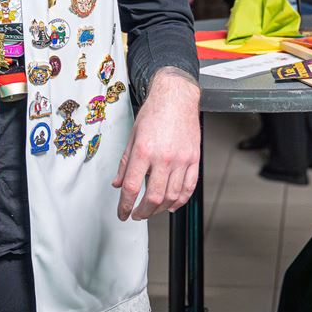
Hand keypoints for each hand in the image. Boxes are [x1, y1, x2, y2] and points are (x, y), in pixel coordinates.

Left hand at [113, 68, 199, 220]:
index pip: (132, 187)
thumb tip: (118, 182)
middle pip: (153, 197)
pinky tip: (172, 204)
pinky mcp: (194, 159)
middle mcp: (164, 157)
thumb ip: (125, 162)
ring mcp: (181, 160)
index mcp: (144, 151)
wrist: (176, 97)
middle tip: (137, 214)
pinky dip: (180, 200)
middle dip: (143, 212)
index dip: (125, 205)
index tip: (123, 212)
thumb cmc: (154, 112)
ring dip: (160, 209)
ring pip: (172, 196)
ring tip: (152, 210)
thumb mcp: (133, 136)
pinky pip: (189, 187)